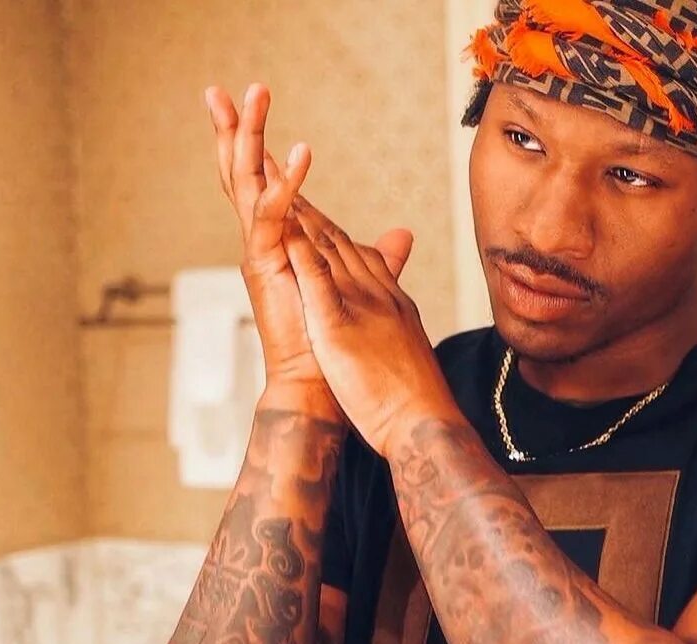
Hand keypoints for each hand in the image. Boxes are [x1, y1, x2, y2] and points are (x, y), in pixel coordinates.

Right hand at [203, 84, 413, 396]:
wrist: (323, 384)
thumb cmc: (338, 342)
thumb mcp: (364, 283)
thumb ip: (379, 256)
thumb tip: (402, 235)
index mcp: (282, 242)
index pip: (265, 182)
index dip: (257, 146)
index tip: (248, 109)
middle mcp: (265, 243)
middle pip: (242, 176)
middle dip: (234, 131)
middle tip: (218, 89)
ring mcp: (263, 254)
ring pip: (245, 185)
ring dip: (248, 139)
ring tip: (250, 96)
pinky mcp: (269, 268)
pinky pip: (270, 218)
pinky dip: (285, 186)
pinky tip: (298, 154)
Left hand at [281, 195, 462, 456]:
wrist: (424, 423)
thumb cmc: (413, 398)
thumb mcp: (402, 351)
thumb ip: (393, 327)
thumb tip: (389, 323)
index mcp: (388, 300)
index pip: (352, 253)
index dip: (323, 223)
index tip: (301, 199)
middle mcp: (376, 293)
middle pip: (336, 239)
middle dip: (305, 203)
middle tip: (277, 166)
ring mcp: (361, 305)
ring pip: (327, 248)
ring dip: (299, 210)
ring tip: (272, 176)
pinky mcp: (342, 324)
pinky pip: (319, 280)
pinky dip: (302, 250)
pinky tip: (284, 226)